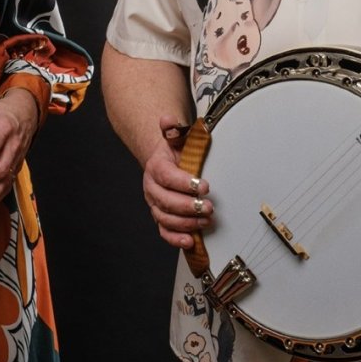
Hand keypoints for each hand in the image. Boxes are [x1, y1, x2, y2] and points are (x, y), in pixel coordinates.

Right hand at [141, 114, 210, 249]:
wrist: (166, 162)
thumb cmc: (177, 151)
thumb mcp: (178, 137)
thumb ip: (174, 129)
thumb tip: (167, 120)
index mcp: (156, 167)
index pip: (167, 177)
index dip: (185, 183)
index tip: (204, 185)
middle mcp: (152, 188)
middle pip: (166, 201)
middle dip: (188, 206)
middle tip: (208, 207)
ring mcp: (155, 204)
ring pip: (165, 218)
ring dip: (186, 222)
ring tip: (205, 221)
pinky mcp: (161, 217)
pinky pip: (165, 231)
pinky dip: (176, 239)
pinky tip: (190, 241)